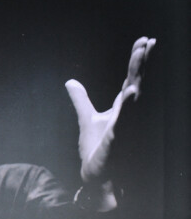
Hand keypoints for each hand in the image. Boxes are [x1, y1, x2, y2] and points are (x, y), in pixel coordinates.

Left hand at [65, 37, 155, 186]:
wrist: (96, 177)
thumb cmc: (97, 151)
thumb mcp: (86, 119)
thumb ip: (81, 99)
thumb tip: (70, 81)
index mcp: (121, 109)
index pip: (132, 79)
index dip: (138, 62)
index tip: (144, 41)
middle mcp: (127, 115)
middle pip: (136, 82)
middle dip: (141, 62)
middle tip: (147, 40)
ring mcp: (124, 126)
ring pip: (134, 97)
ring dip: (137, 75)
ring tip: (142, 54)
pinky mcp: (116, 139)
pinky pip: (124, 120)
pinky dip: (128, 106)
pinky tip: (131, 91)